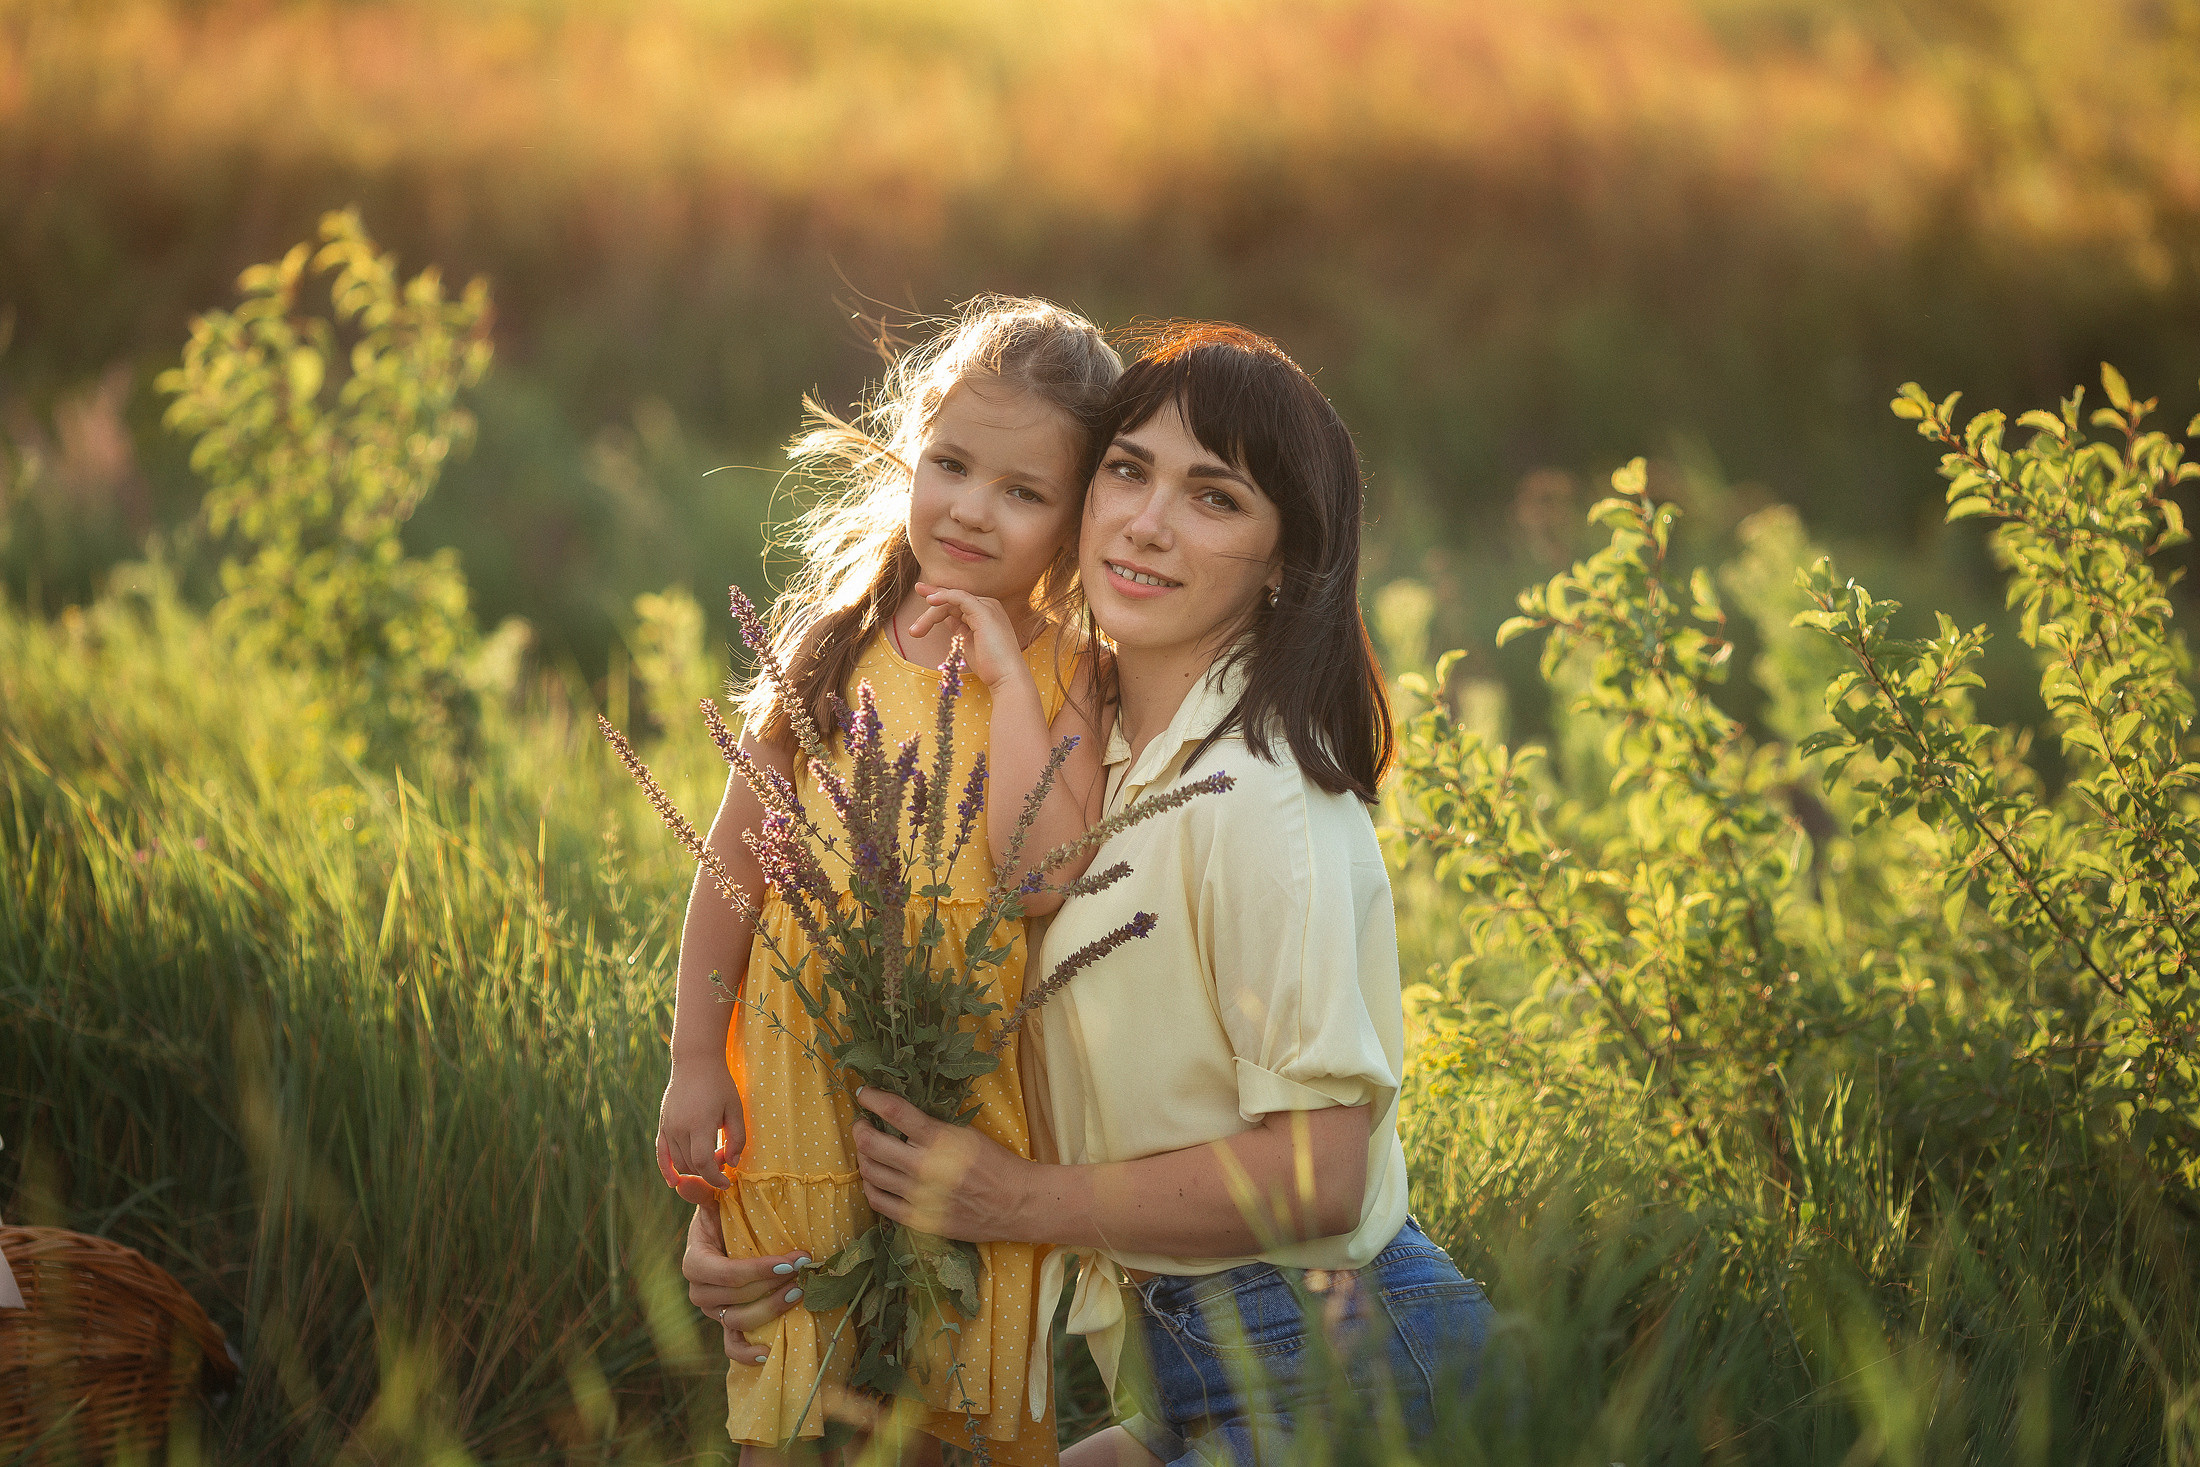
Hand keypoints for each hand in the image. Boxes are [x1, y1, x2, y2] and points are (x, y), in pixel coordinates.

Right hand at [657, 1056, 744, 1200]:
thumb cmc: (720, 1084)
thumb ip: (737, 1138)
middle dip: (709, 1170)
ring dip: (695, 1168)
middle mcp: (680, 1128)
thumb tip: (732, 1163)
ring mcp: (668, 1127)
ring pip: (678, 1163)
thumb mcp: (736, 1109)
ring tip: (711, 1154)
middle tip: (724, 1156)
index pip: (704, 1164)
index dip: (715, 1179)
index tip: (727, 1184)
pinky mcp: (662, 1125)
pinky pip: (661, 1154)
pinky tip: (674, 1182)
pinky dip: (667, 1170)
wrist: (695, 1062)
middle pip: (692, 1165)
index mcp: (700, 1124)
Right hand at [682, 1201, 811, 1363]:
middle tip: (805, 1273)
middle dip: (774, 1288)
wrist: (723, 1238)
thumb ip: (703, 1193)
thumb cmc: (722, 1216)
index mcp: (695, 1263)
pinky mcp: (724, 1325)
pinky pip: (731, 1347)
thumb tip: (686, 1181)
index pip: (728, 1274)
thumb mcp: (713, 1203)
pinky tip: (768, 1352)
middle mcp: (700, 1292)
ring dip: (771, 1310)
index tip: (794, 1261)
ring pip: (739, 1322)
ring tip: (800, 1293)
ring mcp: (712, 1312)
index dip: (761, 1270)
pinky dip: (747, 1354)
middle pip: (738, 1299)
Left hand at [851, 1088, 1032, 1242]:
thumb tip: (899, 1115)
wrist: (1015, 1203)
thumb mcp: (967, 1134)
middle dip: (860, 1129)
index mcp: (940, 1140)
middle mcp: (925, 1168)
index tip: (863, 1093)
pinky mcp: (918, 1219)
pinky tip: (874, 1178)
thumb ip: (932, 1127)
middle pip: (872, 1144)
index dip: (872, 1098)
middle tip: (861, 1125)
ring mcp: (919, 1196)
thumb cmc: (995, 1163)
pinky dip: (870, 1186)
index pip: (895, 1112)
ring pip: (870, 1172)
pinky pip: (878, 1201)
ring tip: (868, 1149)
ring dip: (863, 1156)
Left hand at [908, 583, 1033, 689]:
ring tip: (916, 632)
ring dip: (930, 615)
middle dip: (929, 606)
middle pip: (951, 600)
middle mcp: (988, 605)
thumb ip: (958, 626)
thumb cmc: (989, 666)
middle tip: (912, 626)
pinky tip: (930, 601)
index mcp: (985, 612)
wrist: (1006, 678)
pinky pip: (960, 597)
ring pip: (951, 600)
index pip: (956, 601)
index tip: (920, 594)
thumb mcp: (967, 641)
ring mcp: (987, 606)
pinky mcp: (984, 611)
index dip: (937, 598)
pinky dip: (944, 596)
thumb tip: (944, 617)